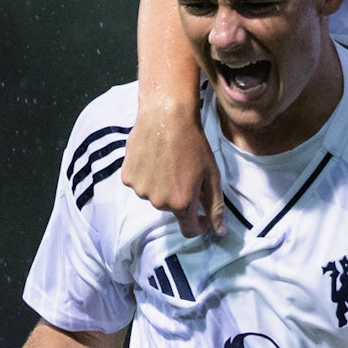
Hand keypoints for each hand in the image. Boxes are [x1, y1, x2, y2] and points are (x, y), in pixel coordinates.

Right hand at [122, 99, 224, 236]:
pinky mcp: (127, 177)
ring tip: (167, 162)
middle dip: (180, 196)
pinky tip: (153, 158)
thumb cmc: (193, 143)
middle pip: (171, 209)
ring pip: (154, 196)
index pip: (189, 229)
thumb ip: (215, 207)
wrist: (166, 115)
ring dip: (161, 186)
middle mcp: (159, 202)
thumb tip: (220, 232)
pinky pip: (139, 183)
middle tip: (184, 171)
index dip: (198, 224)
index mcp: (182, 203)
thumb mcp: (212, 176)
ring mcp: (141, 190)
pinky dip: (146, 175)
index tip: (202, 215)